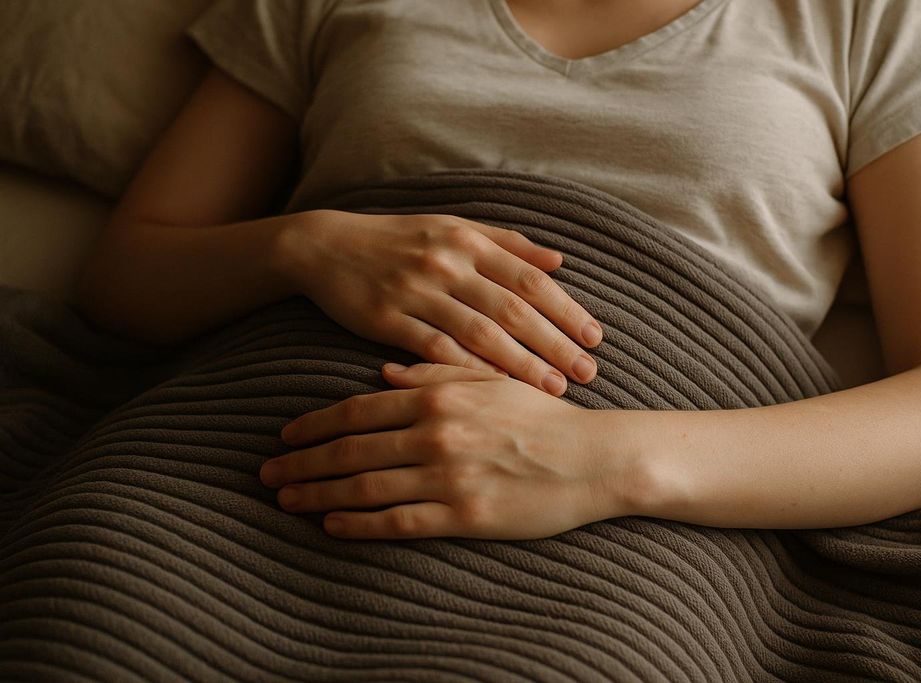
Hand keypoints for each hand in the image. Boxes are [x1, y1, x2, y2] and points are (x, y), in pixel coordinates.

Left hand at [259, 363, 627, 538]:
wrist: (593, 458)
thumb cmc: (543, 415)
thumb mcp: (490, 380)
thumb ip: (434, 372)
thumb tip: (381, 373)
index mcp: (439, 396)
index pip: (358, 409)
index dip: (315, 424)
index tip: (286, 434)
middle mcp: (435, 433)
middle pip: (350, 449)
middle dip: (302, 461)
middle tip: (266, 472)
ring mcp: (447, 475)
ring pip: (365, 487)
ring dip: (318, 495)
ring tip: (286, 500)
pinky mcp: (463, 514)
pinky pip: (398, 522)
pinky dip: (359, 525)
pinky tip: (333, 527)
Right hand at [280, 210, 602, 395]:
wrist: (325, 246)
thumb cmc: (399, 240)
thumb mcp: (454, 228)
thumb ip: (507, 244)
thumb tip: (559, 258)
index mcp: (468, 240)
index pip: (530, 278)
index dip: (565, 309)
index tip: (593, 338)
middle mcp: (447, 263)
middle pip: (512, 308)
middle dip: (553, 343)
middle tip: (586, 373)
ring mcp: (415, 290)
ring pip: (479, 332)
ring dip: (519, 363)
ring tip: (551, 388)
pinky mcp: (386, 318)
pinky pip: (434, 348)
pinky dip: (466, 369)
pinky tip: (494, 390)